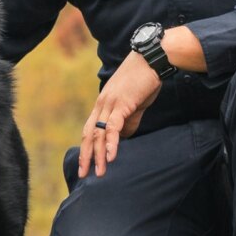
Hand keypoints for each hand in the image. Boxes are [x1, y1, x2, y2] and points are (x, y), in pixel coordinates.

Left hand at [78, 52, 161, 177]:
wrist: (151, 60)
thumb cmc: (144, 80)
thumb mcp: (134, 105)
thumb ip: (128, 121)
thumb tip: (123, 138)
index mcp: (103, 104)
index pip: (90, 129)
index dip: (87, 147)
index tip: (85, 164)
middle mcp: (102, 104)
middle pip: (89, 134)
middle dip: (86, 156)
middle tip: (83, 175)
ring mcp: (109, 104)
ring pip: (99, 133)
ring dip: (98, 155)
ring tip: (99, 172)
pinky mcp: (121, 104)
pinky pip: (112, 127)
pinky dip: (111, 143)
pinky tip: (111, 156)